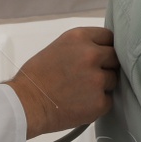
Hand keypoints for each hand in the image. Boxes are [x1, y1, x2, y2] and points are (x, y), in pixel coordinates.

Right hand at [4, 27, 119, 137]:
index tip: (102, 55)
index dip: (106, 47)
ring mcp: (98, 79)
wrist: (25, 104)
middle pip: (115, 57)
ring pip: (113, 79)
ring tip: (81, 91)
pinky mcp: (100, 101)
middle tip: (89, 76)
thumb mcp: (59, 48)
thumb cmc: (37, 77)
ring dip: (102, 85)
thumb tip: (103, 51)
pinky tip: (80, 103)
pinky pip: (108, 100)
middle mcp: (91, 55)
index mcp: (79, 37)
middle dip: (106, 66)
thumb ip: (83, 47)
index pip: (109, 37)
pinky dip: (98, 103)